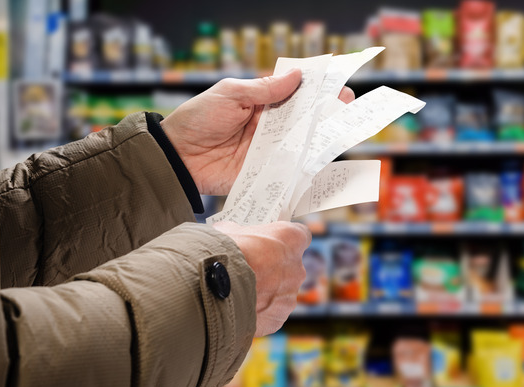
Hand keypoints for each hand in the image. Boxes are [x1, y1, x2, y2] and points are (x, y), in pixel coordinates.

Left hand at [161, 70, 355, 194]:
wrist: (177, 157)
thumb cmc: (197, 119)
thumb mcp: (230, 94)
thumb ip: (264, 89)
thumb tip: (297, 76)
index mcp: (261, 102)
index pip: (295, 93)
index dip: (316, 89)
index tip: (338, 85)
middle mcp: (269, 126)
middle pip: (304, 119)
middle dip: (326, 113)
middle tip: (346, 107)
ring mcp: (268, 150)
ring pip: (301, 144)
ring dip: (321, 139)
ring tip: (341, 132)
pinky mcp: (265, 172)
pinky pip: (289, 170)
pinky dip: (305, 168)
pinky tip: (323, 162)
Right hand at [212, 221, 310, 336]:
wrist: (211, 287)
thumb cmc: (223, 253)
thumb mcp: (229, 231)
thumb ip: (240, 233)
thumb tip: (232, 234)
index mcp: (291, 240)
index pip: (300, 235)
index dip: (284, 240)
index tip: (272, 242)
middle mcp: (297, 268)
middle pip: (290, 267)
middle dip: (272, 268)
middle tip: (251, 269)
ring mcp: (289, 296)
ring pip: (280, 293)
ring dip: (265, 292)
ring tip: (240, 292)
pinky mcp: (278, 318)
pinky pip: (270, 313)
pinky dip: (258, 312)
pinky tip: (239, 307)